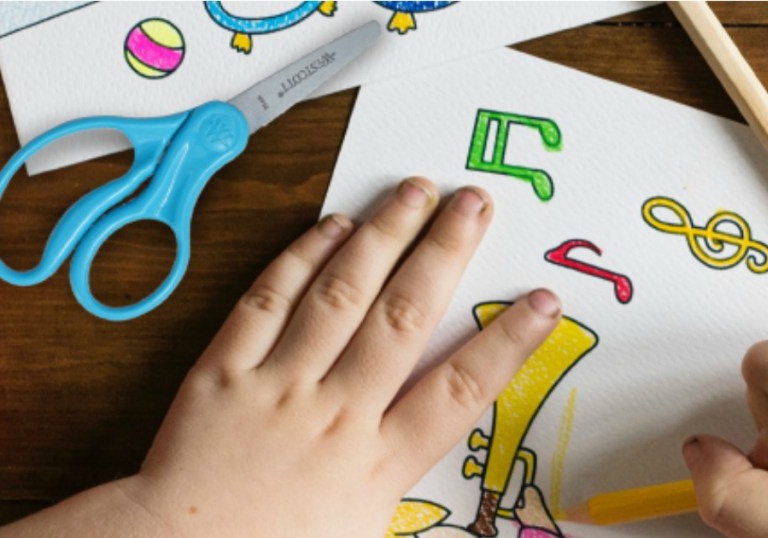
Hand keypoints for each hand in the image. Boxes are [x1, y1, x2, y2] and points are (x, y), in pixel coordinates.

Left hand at [0, 178, 561, 536]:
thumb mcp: (362, 532)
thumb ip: (402, 483)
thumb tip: (439, 442)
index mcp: (376, 462)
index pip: (459, 389)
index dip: (507, 341)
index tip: (542, 300)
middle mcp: (337, 412)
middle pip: (405, 316)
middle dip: (446, 252)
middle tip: (475, 203)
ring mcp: (279, 384)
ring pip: (342, 292)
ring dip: (384, 235)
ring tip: (415, 191)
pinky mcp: (225, 369)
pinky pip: (268, 300)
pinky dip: (301, 257)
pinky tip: (331, 226)